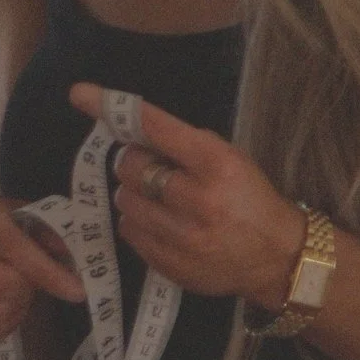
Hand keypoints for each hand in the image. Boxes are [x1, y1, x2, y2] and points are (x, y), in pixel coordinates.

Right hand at [0, 193, 85, 340]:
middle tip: (32, 284)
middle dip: (26, 289)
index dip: (49, 272)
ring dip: (16, 307)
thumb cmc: (14, 233)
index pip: (14, 248)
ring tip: (15, 290)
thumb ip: (55, 235)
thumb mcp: (35, 222)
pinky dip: (0, 323)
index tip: (77, 291)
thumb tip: (70, 257)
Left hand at [73, 81, 307, 304]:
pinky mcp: (171, 265)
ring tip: (161, 201)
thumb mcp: (232, 159)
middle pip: (130, 167)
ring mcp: (183, 237)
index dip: (115, 110)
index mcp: (217, 164)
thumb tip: (136, 135)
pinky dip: (139, 223)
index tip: (81, 94)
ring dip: (135, 196)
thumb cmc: (252, 198)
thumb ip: (187, 147)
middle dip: (135, 164)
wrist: (277, 256)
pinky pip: (130, 233)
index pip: (157, 128)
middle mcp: (198, 200)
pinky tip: (165, 224)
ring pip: (124, 202)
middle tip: (153, 169)